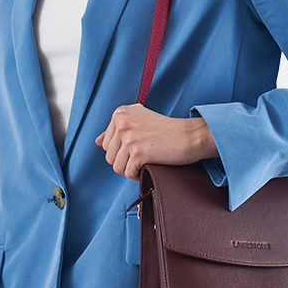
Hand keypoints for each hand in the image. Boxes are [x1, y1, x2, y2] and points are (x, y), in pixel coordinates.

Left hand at [95, 105, 217, 180]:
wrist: (190, 136)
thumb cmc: (167, 131)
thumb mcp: (139, 121)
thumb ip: (117, 130)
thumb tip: (97, 141)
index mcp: (120, 113)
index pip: (106, 144)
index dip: (123, 152)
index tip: (140, 147)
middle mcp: (122, 122)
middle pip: (110, 157)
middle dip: (126, 162)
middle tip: (145, 156)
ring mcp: (129, 137)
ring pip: (117, 167)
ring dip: (132, 169)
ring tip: (147, 161)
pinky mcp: (138, 152)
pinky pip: (128, 173)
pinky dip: (138, 174)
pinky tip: (150, 165)